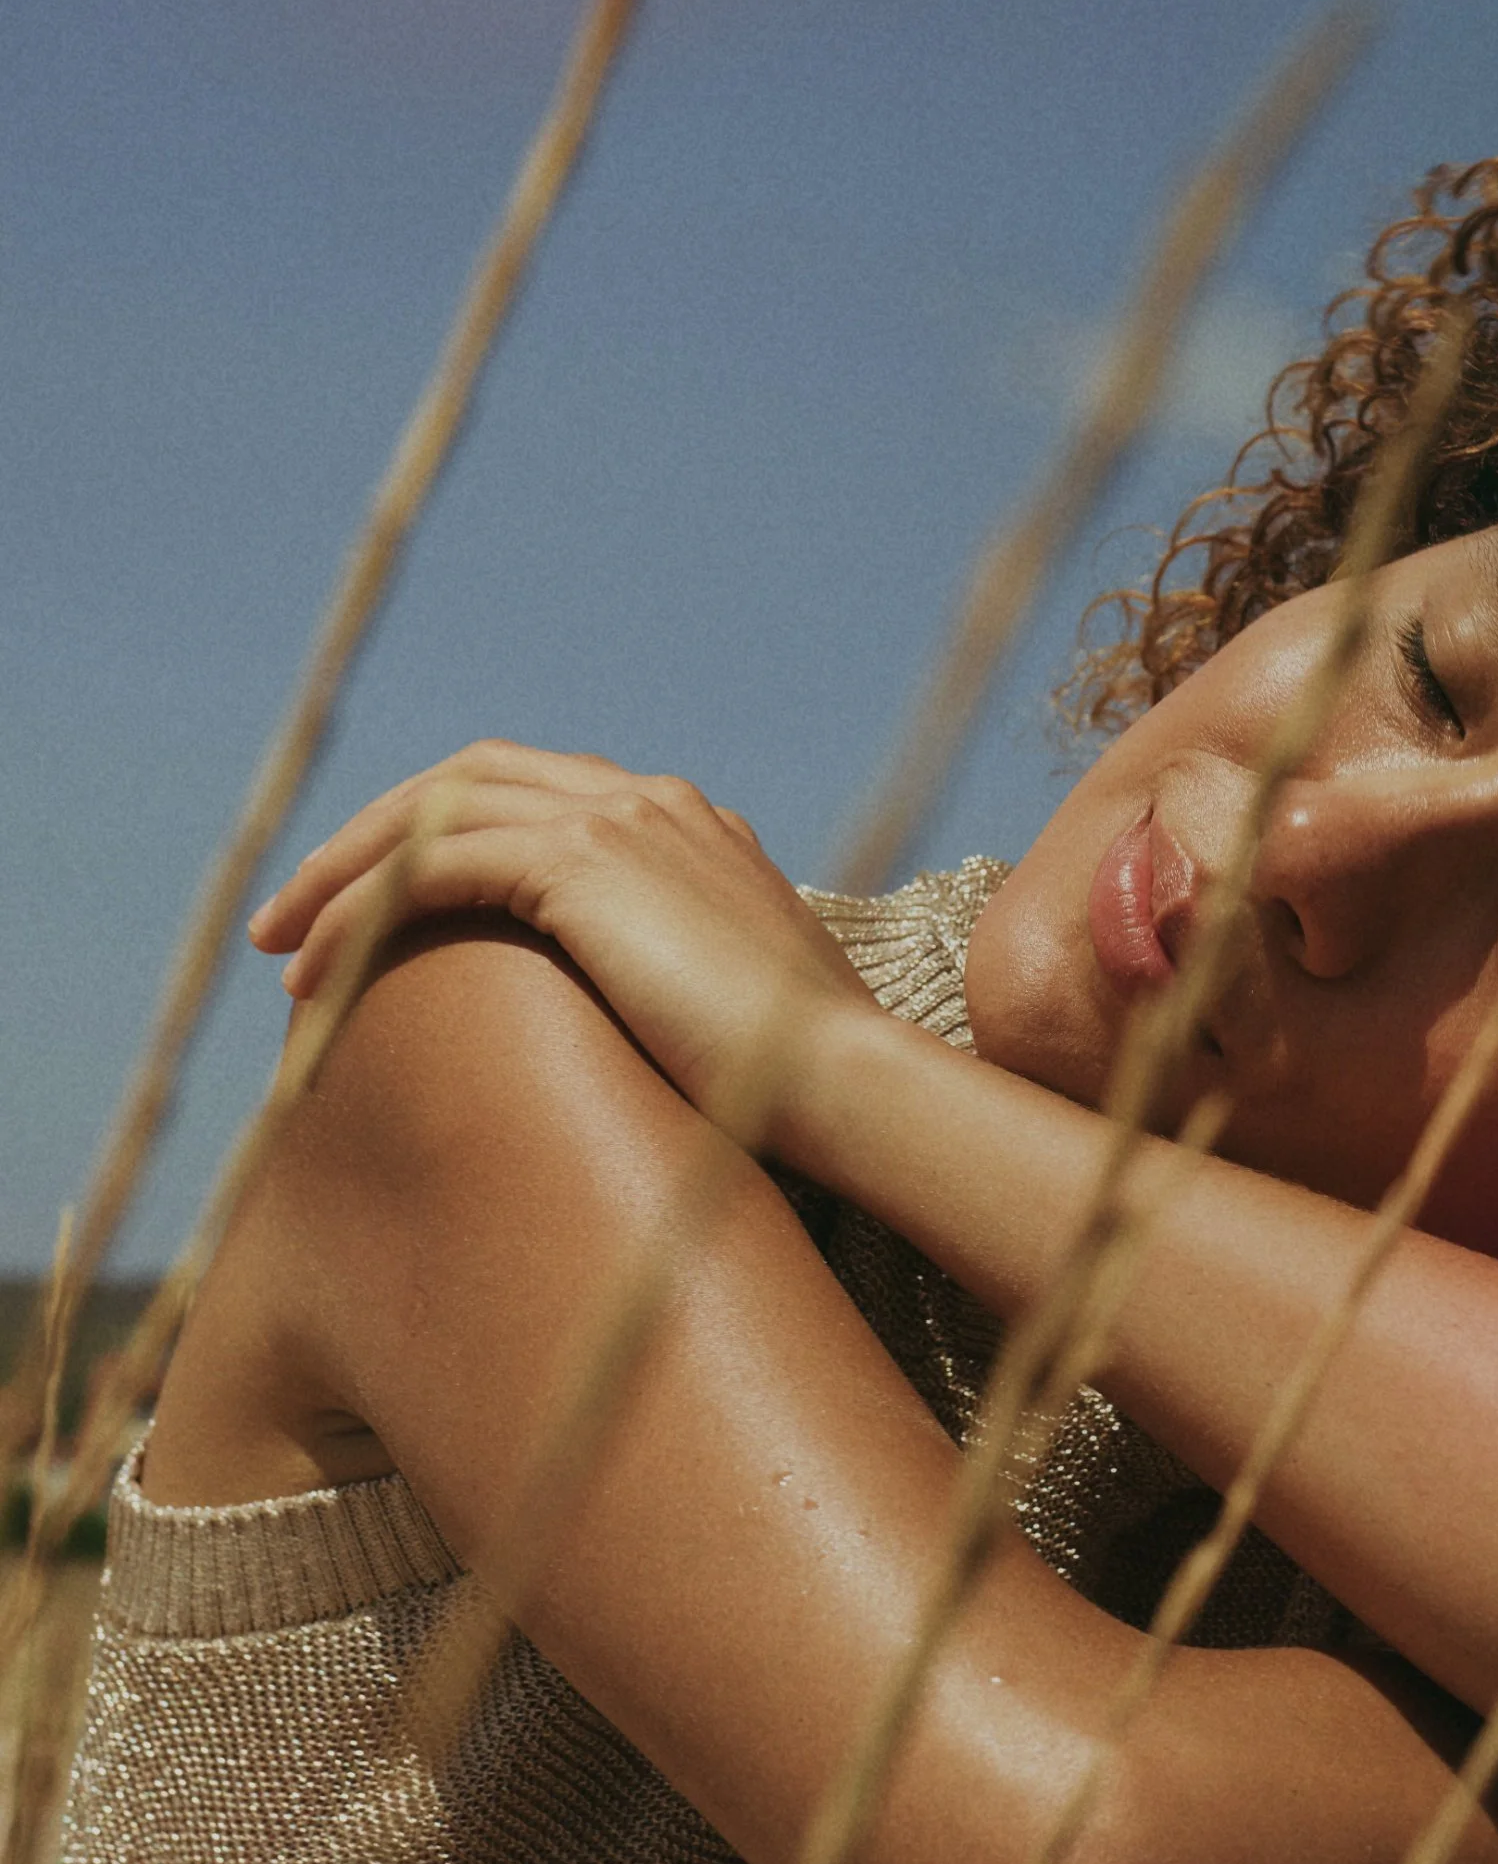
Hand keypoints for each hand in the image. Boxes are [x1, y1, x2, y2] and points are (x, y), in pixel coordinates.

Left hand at [247, 741, 883, 1120]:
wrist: (850, 1084)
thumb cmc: (801, 1087)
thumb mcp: (731, 1011)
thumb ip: (679, 984)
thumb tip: (633, 1040)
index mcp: (687, 824)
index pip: (536, 791)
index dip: (445, 838)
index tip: (384, 909)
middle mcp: (650, 800)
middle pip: (470, 776)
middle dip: (375, 835)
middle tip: (299, 913)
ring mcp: (620, 819)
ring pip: (435, 808)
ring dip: (344, 870)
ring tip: (281, 944)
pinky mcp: (584, 863)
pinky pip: (429, 864)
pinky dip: (359, 910)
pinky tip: (311, 976)